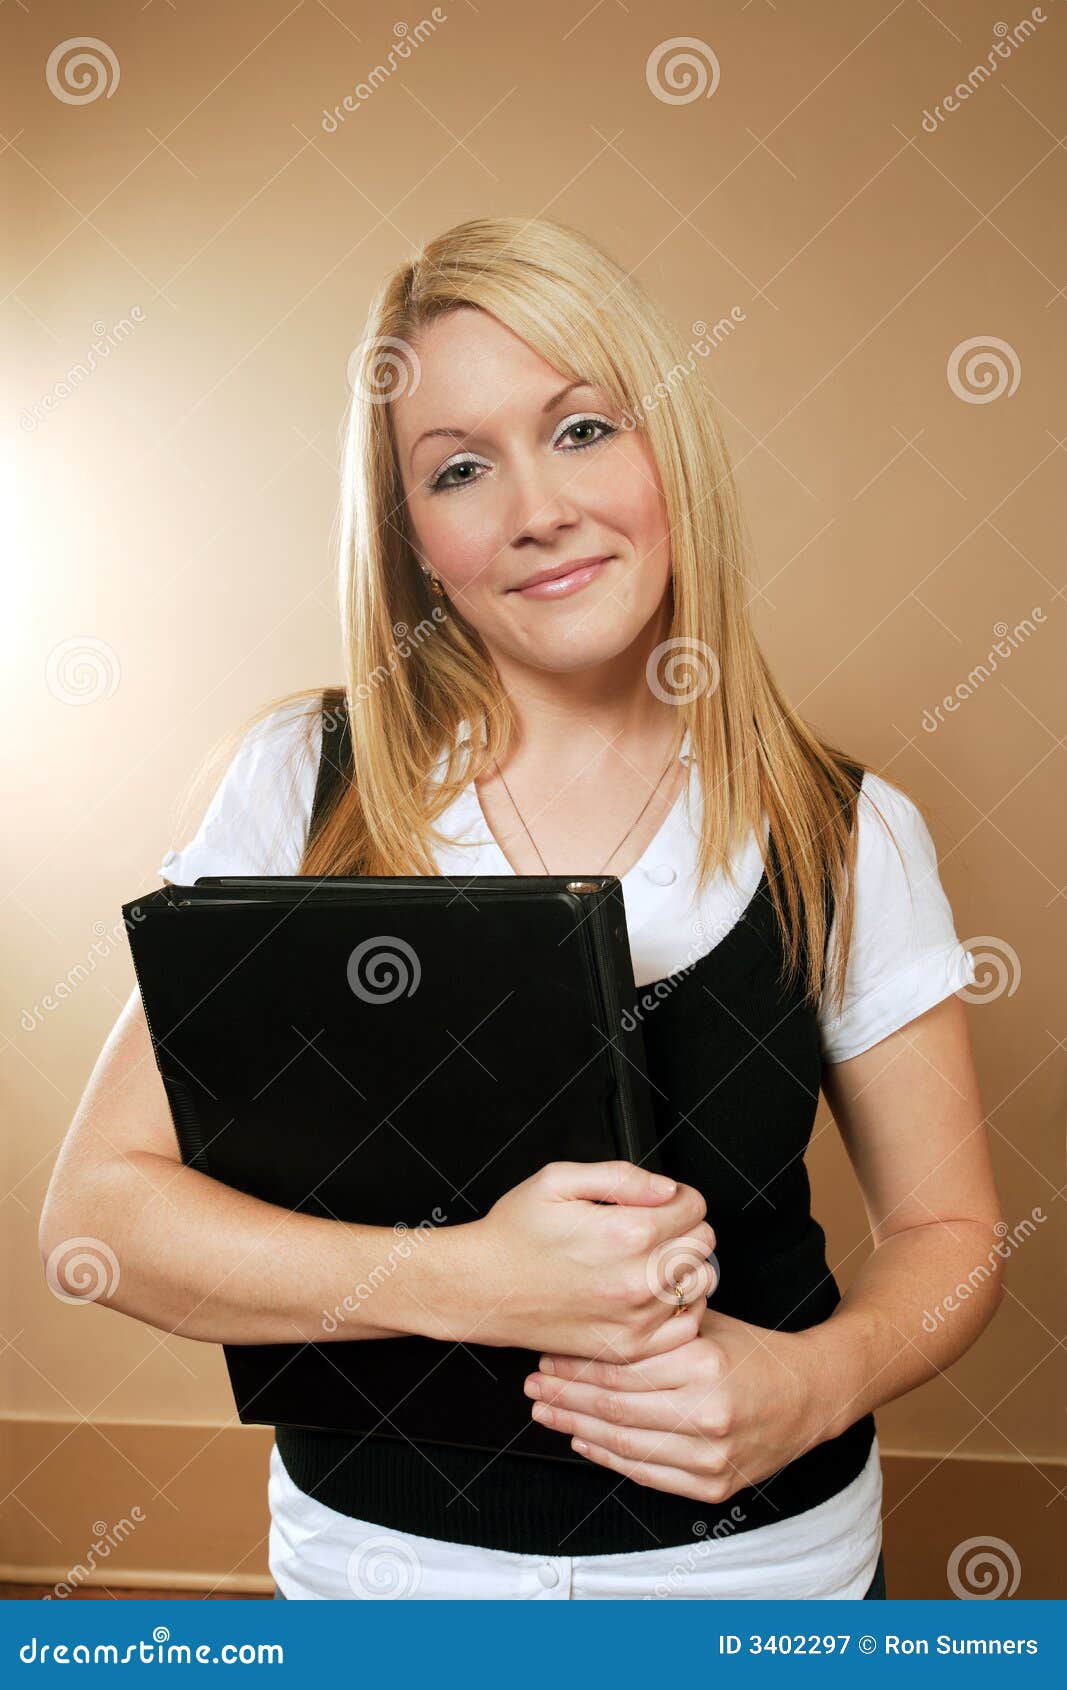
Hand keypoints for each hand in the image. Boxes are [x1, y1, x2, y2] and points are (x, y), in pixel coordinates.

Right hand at [463, 1160, 716, 1361]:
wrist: (481, 1288)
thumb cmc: (514, 1234)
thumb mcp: (558, 1180)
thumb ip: (622, 1176)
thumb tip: (667, 1188)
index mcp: (625, 1233)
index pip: (695, 1207)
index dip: (677, 1196)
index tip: (657, 1201)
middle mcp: (637, 1280)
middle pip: (703, 1244)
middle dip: (683, 1228)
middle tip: (650, 1227)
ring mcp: (635, 1319)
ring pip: (700, 1284)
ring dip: (682, 1267)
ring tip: (648, 1259)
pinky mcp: (628, 1347)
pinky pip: (686, 1326)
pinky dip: (678, 1307)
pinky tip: (650, 1293)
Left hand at [522, 1305, 830, 1504]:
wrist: (810, 1396)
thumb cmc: (752, 1351)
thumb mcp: (707, 1321)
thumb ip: (657, 1323)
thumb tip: (591, 1318)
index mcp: (704, 1362)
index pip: (621, 1368)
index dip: (576, 1364)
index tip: (546, 1355)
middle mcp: (707, 1412)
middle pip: (614, 1407)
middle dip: (565, 1395)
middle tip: (533, 1384)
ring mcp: (711, 1456)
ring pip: (624, 1444)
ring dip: (576, 1426)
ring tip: (546, 1410)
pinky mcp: (713, 1486)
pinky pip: (647, 1474)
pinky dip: (608, 1457)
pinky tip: (582, 1439)